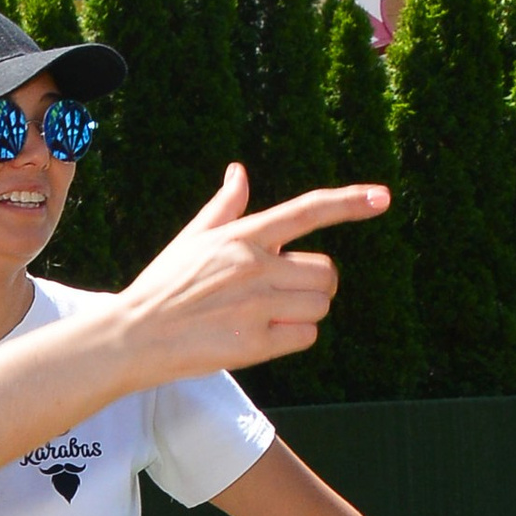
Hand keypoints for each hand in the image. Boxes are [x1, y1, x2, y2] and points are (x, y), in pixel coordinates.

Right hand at [119, 167, 393, 381]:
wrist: (131, 337)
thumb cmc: (161, 288)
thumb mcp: (191, 240)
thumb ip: (225, 207)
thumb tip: (238, 171)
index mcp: (242, 235)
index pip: (307, 210)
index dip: (350, 202)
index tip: (383, 197)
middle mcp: (254, 265)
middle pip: (325, 271)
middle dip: (315, 285)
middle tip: (285, 296)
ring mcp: (256, 305)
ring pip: (319, 304)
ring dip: (304, 314)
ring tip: (267, 318)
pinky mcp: (255, 343)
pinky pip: (306, 336)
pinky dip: (293, 339)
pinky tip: (261, 338)